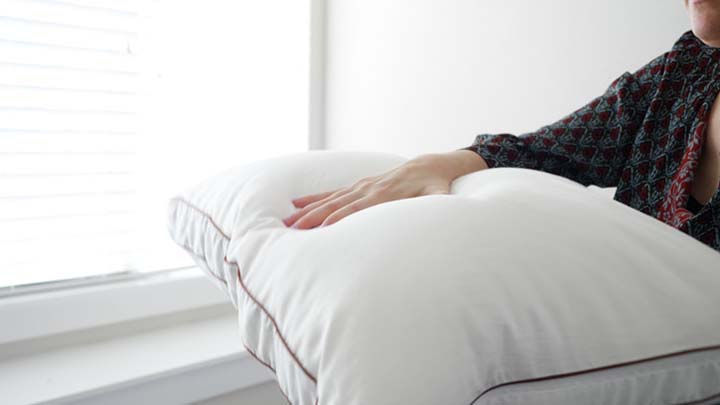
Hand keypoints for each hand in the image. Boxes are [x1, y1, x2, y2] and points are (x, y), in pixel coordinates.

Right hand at [282, 150, 487, 228]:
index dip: (339, 220)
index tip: (321, 233)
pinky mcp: (359, 185)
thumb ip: (439, 204)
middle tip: (292, 232)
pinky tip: (295, 204)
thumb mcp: (441, 197)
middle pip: (336, 205)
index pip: (358, 210)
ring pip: (329, 199)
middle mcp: (369, 189)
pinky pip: (332, 193)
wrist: (432, 165)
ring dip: (307, 211)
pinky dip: (313, 198)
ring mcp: (362, 186)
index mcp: (386, 195)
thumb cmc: (436, 186)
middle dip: (314, 219)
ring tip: (286, 223)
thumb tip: (443, 211)